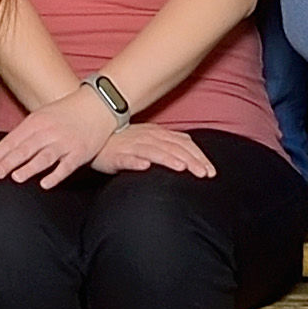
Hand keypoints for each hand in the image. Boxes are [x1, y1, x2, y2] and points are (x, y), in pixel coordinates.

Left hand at [0, 80, 126, 187]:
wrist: (99, 104)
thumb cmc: (68, 111)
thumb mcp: (43, 115)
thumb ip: (27, 131)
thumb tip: (6, 149)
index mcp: (37, 121)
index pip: (13, 139)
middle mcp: (49, 131)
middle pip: (25, 148)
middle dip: (8, 162)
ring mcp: (65, 141)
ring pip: (44, 157)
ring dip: (29, 167)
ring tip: (16, 178)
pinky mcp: (80, 152)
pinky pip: (66, 166)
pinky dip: (56, 176)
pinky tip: (45, 184)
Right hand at [89, 123, 214, 175]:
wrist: (96, 137)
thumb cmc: (126, 141)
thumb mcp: (151, 138)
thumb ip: (170, 143)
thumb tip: (191, 153)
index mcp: (159, 134)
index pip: (184, 144)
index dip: (199, 157)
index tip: (211, 172)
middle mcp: (148, 138)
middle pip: (173, 148)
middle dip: (190, 160)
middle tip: (204, 174)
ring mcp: (132, 146)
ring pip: (153, 152)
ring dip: (168, 159)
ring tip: (181, 169)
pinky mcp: (116, 155)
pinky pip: (127, 158)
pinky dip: (136, 162)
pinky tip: (145, 168)